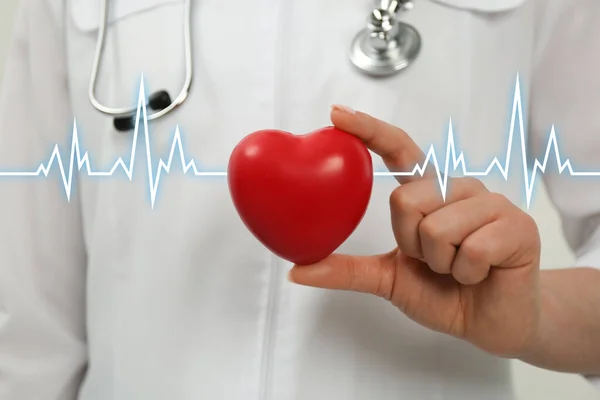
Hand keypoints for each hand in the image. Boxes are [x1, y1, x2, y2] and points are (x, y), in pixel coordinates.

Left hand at [288, 105, 541, 357]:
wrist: (490, 322)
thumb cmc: (442, 292)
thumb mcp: (388, 277)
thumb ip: (347, 270)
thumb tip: (297, 270)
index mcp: (429, 193)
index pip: (400, 151)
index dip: (369, 130)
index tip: (337, 114)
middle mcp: (458, 188)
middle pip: (406, 200)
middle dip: (411, 244)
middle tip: (434, 261)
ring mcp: (491, 203)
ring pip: (436, 228)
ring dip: (440, 264)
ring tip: (459, 268)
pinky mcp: (517, 225)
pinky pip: (470, 249)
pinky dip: (467, 273)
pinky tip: (482, 274)